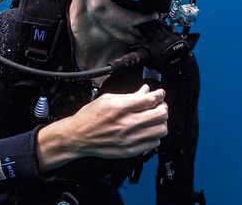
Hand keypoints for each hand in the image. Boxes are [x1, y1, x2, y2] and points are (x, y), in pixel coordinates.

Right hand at [36, 84, 167, 171]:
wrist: (79, 136)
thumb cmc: (90, 117)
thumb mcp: (107, 99)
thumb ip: (129, 95)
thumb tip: (145, 90)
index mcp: (120, 107)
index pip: (150, 100)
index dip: (159, 95)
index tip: (160, 94)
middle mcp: (127, 123)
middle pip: (160, 114)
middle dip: (163, 107)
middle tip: (159, 106)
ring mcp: (130, 139)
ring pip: (160, 130)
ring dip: (161, 122)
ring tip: (154, 119)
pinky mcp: (130, 150)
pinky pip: (154, 143)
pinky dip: (154, 135)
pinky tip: (147, 131)